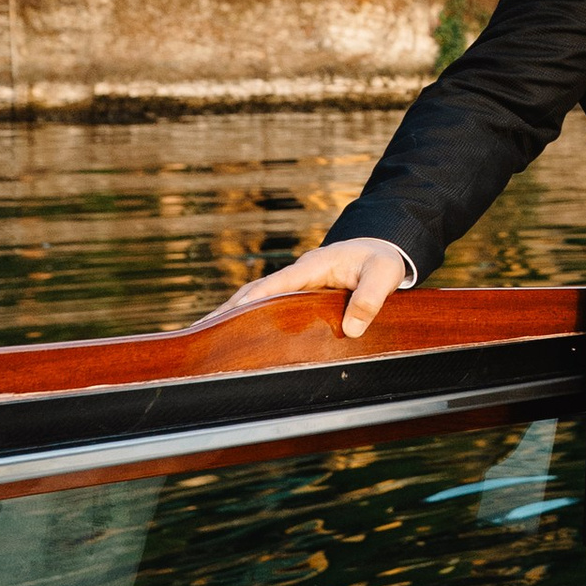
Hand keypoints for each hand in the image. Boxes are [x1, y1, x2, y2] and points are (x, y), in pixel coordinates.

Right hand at [209, 235, 411, 340]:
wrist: (382, 248)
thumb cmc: (382, 260)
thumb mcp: (384, 274)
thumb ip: (371, 298)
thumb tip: (350, 329)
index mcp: (314, 266)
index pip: (278, 284)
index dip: (255, 299)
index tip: (232, 314)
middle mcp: (299, 273)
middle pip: (256, 292)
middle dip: (229, 310)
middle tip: (201, 332)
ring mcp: (297, 283)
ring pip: (258, 299)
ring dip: (233, 315)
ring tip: (206, 336)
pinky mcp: (300, 294)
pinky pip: (270, 306)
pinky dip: (250, 318)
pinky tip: (236, 334)